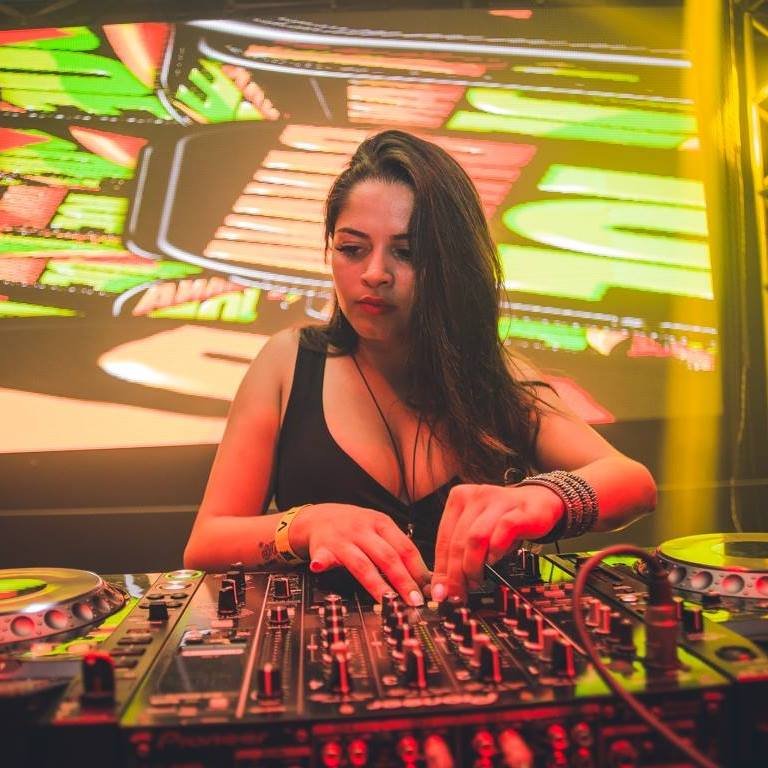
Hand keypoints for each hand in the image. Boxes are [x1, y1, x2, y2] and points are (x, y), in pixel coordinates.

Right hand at [290, 503, 429, 605]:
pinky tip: (320, 568)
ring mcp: (343, 539)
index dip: (418, 571)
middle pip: (387, 557)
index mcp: (381, 524)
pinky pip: (323, 556)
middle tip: (415, 601)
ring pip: (362, 564)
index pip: (405, 548)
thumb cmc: (354, 526)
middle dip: (403, 581)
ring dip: (376, 584)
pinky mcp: (322, 548)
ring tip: (388, 601)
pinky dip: (322, 562)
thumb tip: (426, 579)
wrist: (318, 517)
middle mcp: (363, 530)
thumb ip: (398, 550)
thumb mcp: (378, 529)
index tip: (429, 590)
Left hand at [430, 484, 562, 600]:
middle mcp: (476, 495)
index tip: (441, 591)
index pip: (443, 538)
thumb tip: (445, 586)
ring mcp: (497, 500)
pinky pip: (503, 531)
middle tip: (458, 593)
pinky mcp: (519, 510)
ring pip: (476, 538)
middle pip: (458, 541)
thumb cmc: (504, 521)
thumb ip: (460, 552)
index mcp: (459, 498)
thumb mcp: (478, 532)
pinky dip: (496, 551)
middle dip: (455, 573)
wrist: (540, 502)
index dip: (441, 568)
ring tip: (476, 581)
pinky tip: (494, 561)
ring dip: (473, 566)